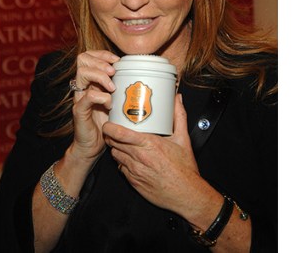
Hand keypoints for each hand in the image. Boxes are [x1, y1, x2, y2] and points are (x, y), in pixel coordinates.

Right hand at [69, 50, 119, 161]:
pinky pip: (86, 97)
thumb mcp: (117, 103)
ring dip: (100, 76)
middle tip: (114, 71)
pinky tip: (109, 103)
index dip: (103, 54)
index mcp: (91, 81)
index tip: (117, 61)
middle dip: (101, 61)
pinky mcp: (79, 111)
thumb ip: (123, 90)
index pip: (89, 56)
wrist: (92, 147)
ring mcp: (79, 97)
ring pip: (82, 73)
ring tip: (112, 86)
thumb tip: (146, 79)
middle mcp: (83, 86)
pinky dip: (100, 97)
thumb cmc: (107, 124)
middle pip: (83, 59)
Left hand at [103, 94, 208, 214]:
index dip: (110, 128)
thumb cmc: (185, 169)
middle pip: (114, 144)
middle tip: (113, 130)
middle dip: (111, 136)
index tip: (108, 123)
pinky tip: (129, 159)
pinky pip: (121, 169)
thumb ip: (179, 116)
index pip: (121, 134)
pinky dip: (122, 162)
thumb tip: (177, 100)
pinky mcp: (133, 182)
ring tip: (122, 144)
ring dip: (116, 149)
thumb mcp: (183, 139)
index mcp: (149, 145)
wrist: (186, 194)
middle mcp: (139, 158)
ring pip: (116, 156)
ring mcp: (135, 171)